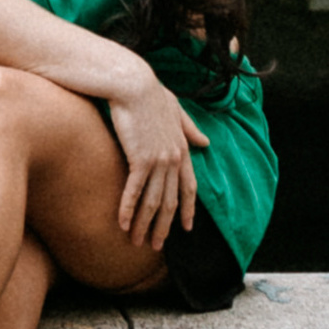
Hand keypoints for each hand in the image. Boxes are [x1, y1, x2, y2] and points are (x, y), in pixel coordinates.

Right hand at [106, 67, 209, 251]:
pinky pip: (134, 191)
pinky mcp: (139, 158)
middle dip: (164, 227)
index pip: (189, 187)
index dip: (188, 209)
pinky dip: (128, 209)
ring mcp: (159, 160)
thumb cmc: (150, 93)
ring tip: (136, 241)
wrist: (133, 83)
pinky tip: (121, 223)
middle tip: (156, 246)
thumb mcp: (175, 109)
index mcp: (183, 148)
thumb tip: (207, 142)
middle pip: (171, 201)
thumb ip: (190, 128)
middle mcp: (174, 158)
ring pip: (153, 202)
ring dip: (144, 224)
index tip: (186, 229)